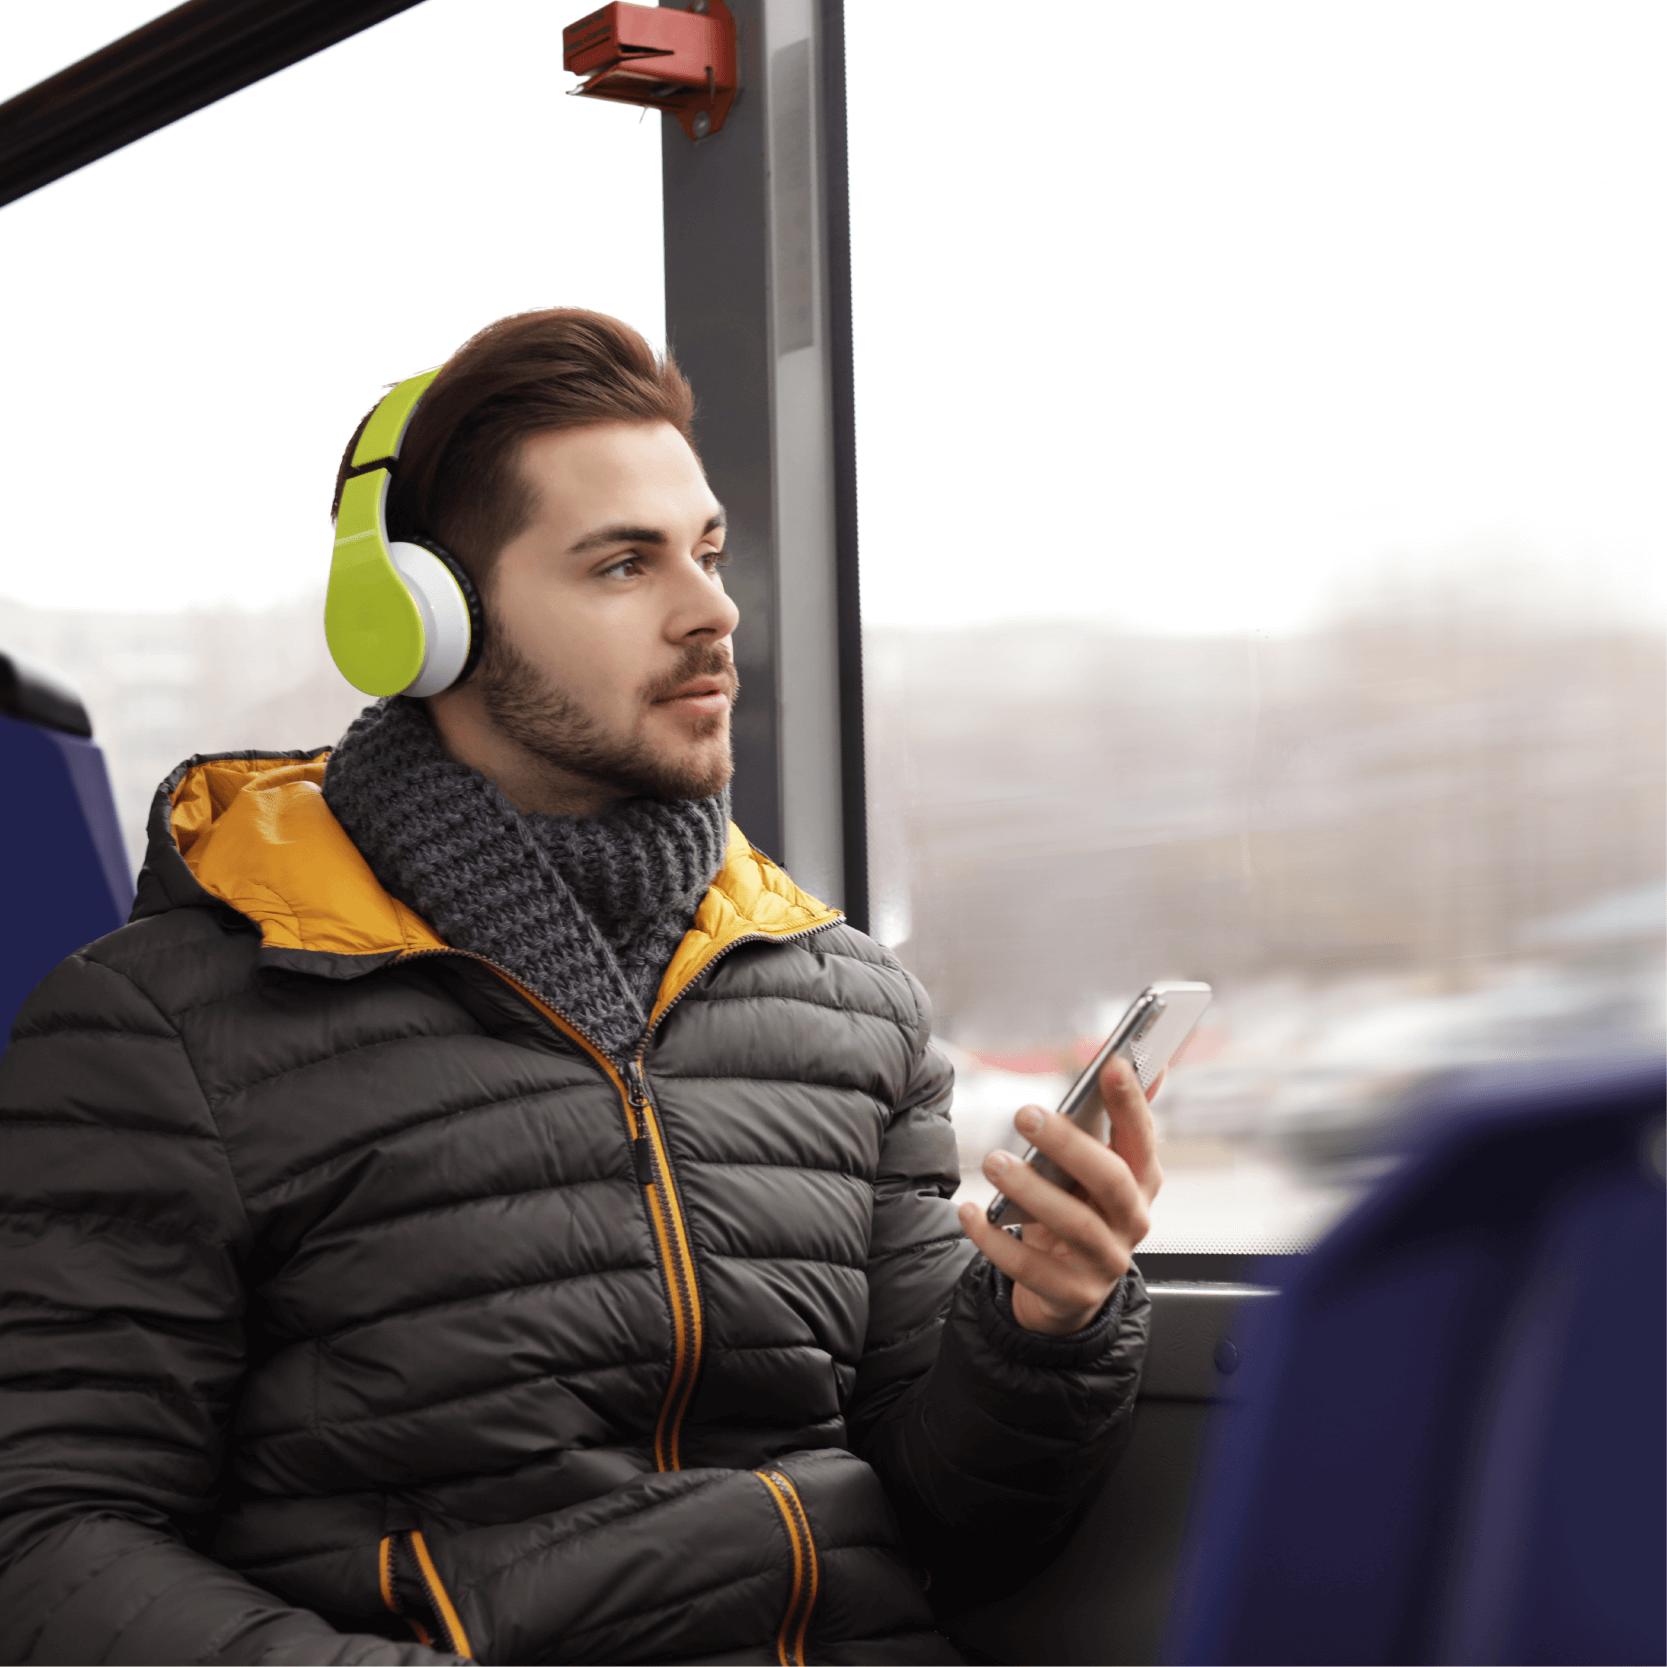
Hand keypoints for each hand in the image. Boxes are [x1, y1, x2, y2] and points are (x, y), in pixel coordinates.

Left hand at [958, 1056, 1164, 1334]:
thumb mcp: (1096, 1169)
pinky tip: (969, 1212)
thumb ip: (1114, 1122)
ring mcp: (1106, 1262)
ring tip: (994, 1162)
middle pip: (1111, 1181)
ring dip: (1032, 1191)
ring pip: (1075, 1225)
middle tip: (1025, 1113)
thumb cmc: (1079, 1210)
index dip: (1130, 1103)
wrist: (1067, 1291)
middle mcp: (1133, 1221)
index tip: (1112, 1063)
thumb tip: (1147, 1062)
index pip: (1142, 1137)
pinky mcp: (1072, 1294)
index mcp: (1141, 1182)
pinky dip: (996, 1241)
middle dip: (1069, 1145)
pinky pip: (1032, 1269)